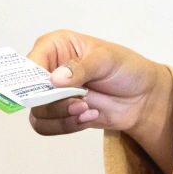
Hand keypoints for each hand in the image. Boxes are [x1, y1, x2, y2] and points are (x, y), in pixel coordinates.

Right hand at [25, 30, 170, 133]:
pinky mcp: (59, 114)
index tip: (48, 88)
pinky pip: (47, 126)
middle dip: (54, 101)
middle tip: (79, 101)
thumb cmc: (125, 69)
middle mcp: (48, 70)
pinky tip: (88, 117)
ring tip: (87, 110)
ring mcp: (52, 94)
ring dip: (62, 116)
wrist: (141, 98)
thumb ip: (81, 67)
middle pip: (30, 91)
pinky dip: (66, 126)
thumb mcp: (106, 60)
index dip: (32, 78)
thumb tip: (56, 79)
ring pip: (37, 112)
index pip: (31, 61)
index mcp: (55, 47)